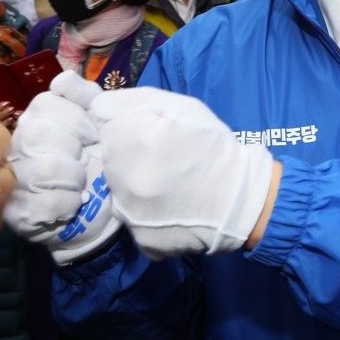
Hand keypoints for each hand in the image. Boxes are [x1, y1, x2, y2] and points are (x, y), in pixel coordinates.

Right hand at [4, 71, 120, 264]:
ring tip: (80, 183)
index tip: (93, 134)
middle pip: (38, 132)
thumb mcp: (101, 122)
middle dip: (74, 147)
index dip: (76, 118)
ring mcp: (11, 179)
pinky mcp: (16, 213)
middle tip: (85, 159)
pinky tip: (73, 203)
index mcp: (36, 119)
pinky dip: (68, 203)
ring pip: (42, 167)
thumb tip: (64, 79)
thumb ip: (86, 97)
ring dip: (73, 176)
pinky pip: (44, 202)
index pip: (45, 103)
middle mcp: (15, 145)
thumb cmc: (101, 161)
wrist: (106, 210)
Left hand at [91, 87, 275, 258]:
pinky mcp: (139, 239)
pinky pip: (129, 216)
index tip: (156, 134)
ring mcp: (130, 213)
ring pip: (117, 188)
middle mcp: (127, 178)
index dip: (132, 128)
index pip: (108, 128)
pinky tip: (168, 204)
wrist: (243, 198)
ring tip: (167, 182)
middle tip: (163, 158)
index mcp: (137, 139)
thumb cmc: (214, 145)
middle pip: (110, 159)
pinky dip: (143, 209)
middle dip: (129, 154)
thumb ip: (132, 101)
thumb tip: (96, 108)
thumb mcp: (181, 106)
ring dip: (133, 181)